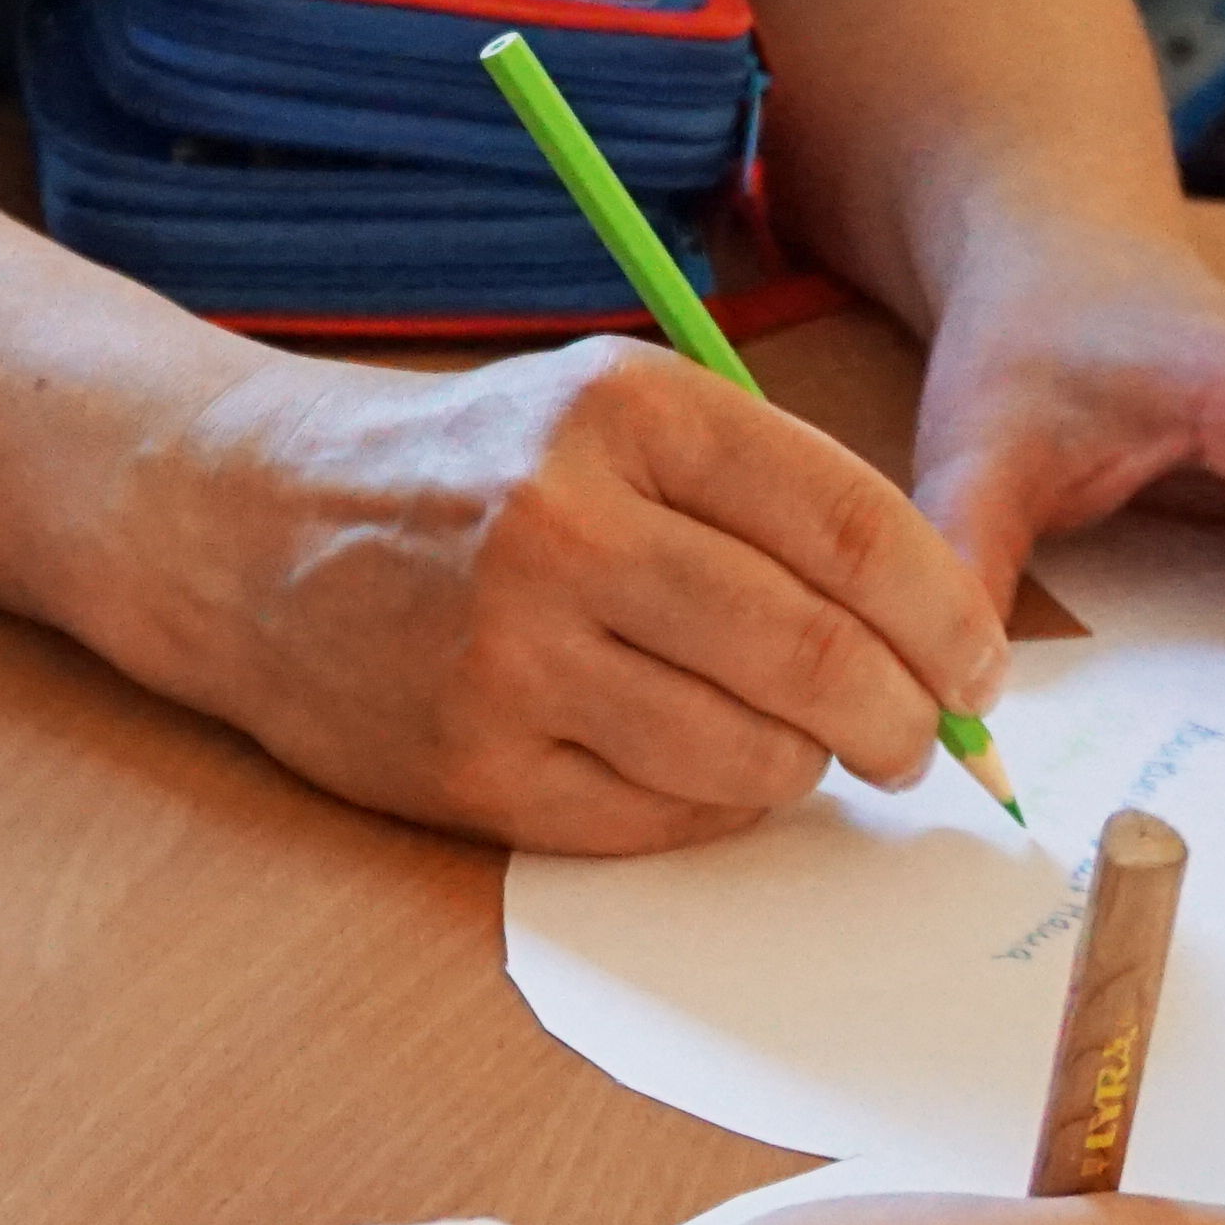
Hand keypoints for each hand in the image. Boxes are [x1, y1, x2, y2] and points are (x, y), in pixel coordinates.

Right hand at [130, 336, 1004, 850]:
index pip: (852, 525)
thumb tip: (931, 628)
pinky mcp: (472, 762)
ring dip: (811, 771)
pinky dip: (711, 806)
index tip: (980, 666)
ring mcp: (511, 652)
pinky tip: (699, 767)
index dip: (946, 614)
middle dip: (905, 718)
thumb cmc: (461, 468)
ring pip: (749, 753)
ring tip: (807, 753)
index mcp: (622, 409)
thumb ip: (754, 494)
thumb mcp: (601, 410)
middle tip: (919, 740)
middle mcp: (566, 523)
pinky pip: (657, 815)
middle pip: (816, 656)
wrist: (244, 524)